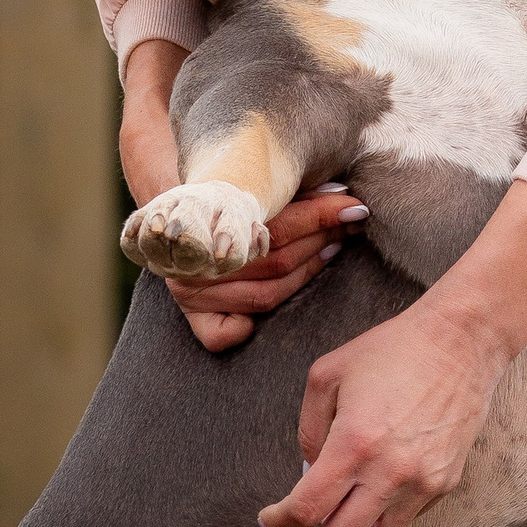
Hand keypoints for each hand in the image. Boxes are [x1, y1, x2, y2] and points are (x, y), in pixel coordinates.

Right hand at [166, 187, 365, 354]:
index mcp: (207, 222)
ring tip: (332, 249)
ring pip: (265, 296)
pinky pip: (223, 335)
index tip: (355, 207)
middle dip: (320, 241)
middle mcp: (199, 261)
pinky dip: (247, 329)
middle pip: (276, 261)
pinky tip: (275, 312)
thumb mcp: (249, 191)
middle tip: (349, 226)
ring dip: (306, 274)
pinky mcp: (194, 319)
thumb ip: (291, 195)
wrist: (172, 219)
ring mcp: (194, 293)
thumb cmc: (223, 204)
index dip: (321, 217)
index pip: (279, 225)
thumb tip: (343, 196)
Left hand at [256, 295, 506, 526]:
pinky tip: (363, 501)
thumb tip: (307, 472)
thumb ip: (308, 429)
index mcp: (354, 443)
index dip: (279, 524)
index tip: (268, 521)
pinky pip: (403, 520)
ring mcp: (422, 483)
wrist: (462, 341)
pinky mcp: (444, 483)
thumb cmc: (393, 350)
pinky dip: (376, 520)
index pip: (307, 509)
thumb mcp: (326, 375)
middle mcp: (390, 472)